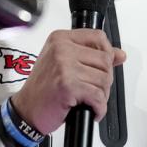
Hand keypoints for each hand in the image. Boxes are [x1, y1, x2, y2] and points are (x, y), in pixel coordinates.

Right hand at [10, 29, 125, 134]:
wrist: (27, 109)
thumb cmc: (44, 88)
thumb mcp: (64, 63)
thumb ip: (91, 56)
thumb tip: (119, 54)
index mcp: (61, 39)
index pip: (98, 37)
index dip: (107, 53)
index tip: (104, 66)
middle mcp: (62, 49)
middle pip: (105, 59)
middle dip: (105, 79)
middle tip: (94, 89)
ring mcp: (64, 66)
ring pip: (104, 79)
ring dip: (102, 95)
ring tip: (90, 100)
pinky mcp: (68, 85)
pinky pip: (98, 96)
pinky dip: (99, 108)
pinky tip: (91, 110)